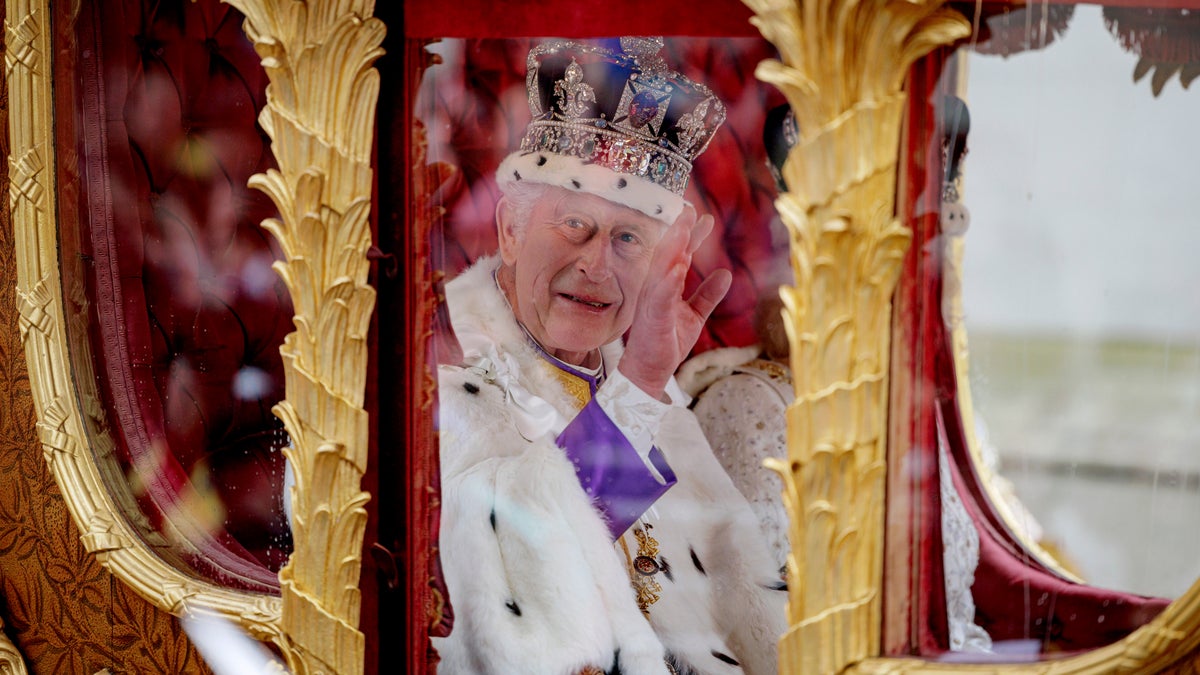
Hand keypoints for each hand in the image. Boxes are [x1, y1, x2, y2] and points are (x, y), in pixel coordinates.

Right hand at [619, 205, 731, 398]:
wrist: (650, 371)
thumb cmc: (667, 342)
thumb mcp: (694, 316)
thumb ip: (707, 295)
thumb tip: (726, 273)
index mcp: (666, 286)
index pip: (679, 255)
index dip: (691, 236)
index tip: (704, 217)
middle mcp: (656, 289)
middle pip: (667, 254)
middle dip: (678, 232)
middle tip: (690, 210)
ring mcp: (652, 302)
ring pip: (661, 269)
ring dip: (672, 248)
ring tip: (683, 228)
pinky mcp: (652, 318)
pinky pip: (660, 296)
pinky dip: (668, 281)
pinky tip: (678, 268)